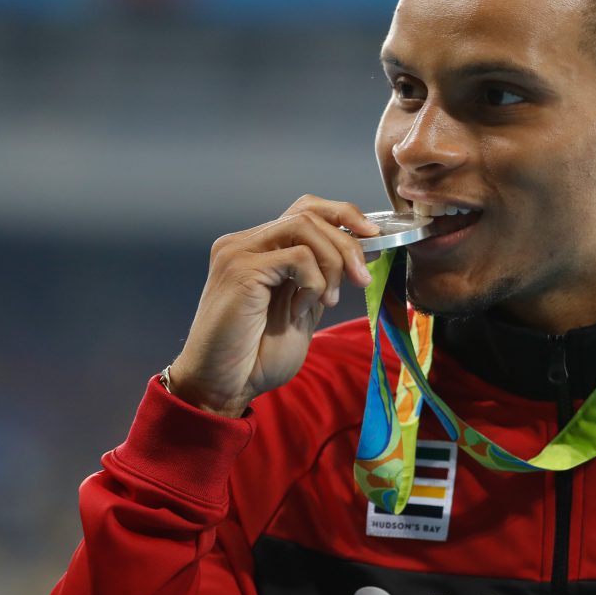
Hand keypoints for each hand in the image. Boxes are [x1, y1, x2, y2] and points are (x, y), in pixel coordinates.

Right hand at [167, 196, 378, 417]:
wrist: (223, 385)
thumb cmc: (257, 355)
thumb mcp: (302, 309)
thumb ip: (321, 279)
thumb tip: (359, 255)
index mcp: (260, 248)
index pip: (306, 209)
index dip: (344, 215)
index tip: (372, 237)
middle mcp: (246, 242)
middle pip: (310, 212)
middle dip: (348, 244)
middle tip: (361, 279)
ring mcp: (239, 251)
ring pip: (305, 227)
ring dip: (333, 262)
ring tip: (329, 301)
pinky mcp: (240, 268)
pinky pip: (298, 257)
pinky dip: (314, 283)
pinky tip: (303, 309)